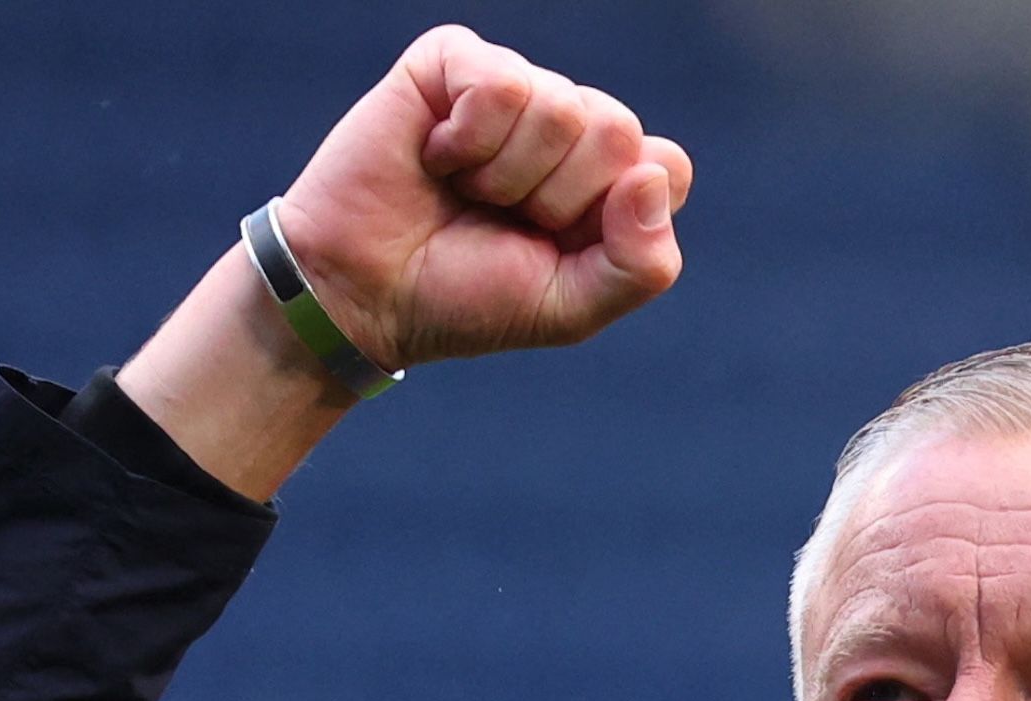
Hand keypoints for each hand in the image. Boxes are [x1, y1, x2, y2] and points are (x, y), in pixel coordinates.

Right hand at [277, 24, 694, 371]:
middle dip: (557, 198)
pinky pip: (502, 82)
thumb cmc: (466, 299)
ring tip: (465, 190)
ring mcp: (515, 89)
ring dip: (505, 174)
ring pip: (562, 108)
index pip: (666, 167)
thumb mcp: (571, 308)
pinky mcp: (455, 62)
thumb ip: (641, 265)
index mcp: (608, 180)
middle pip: (619, 131)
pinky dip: (467, 138)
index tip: (557, 246)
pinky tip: (437, 157)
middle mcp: (569, 126)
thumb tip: (649, 175)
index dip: (613, 218)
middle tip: (502, 218)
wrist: (363, 294)